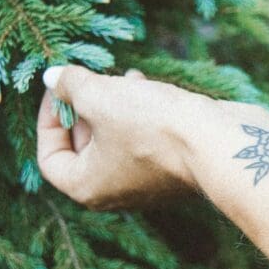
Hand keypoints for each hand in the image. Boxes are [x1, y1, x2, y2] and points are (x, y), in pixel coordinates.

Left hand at [35, 65, 233, 208]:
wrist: (221, 144)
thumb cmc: (154, 126)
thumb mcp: (101, 96)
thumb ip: (71, 86)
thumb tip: (53, 78)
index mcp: (87, 187)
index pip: (49, 158)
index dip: (48, 119)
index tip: (59, 88)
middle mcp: (113, 192)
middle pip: (82, 147)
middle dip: (83, 107)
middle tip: (89, 78)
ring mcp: (145, 182)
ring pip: (114, 138)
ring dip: (112, 104)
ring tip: (121, 76)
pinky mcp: (171, 167)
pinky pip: (142, 138)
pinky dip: (138, 112)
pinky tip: (145, 84)